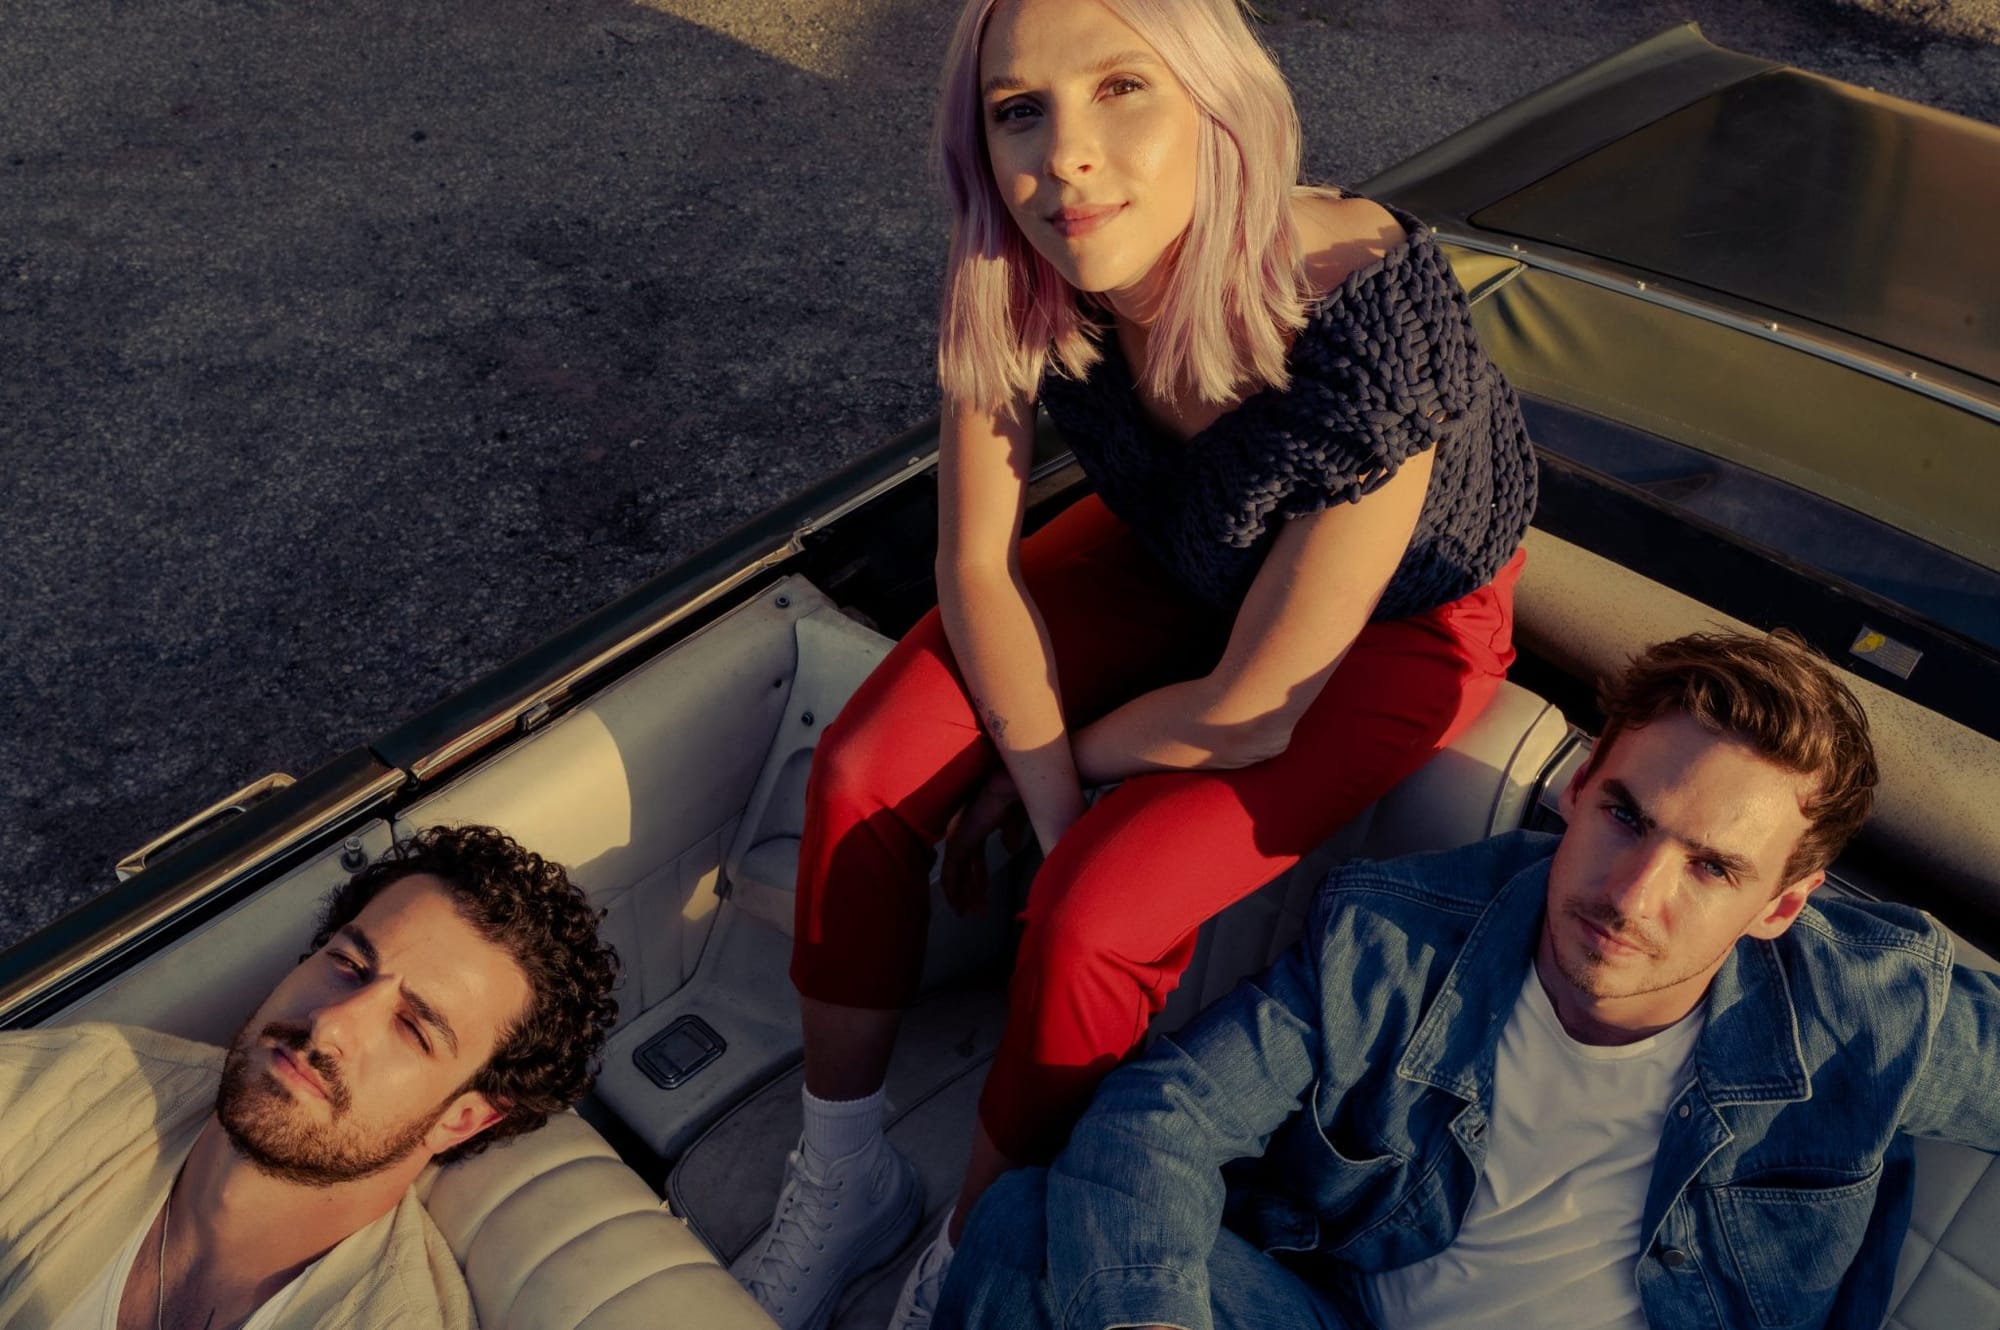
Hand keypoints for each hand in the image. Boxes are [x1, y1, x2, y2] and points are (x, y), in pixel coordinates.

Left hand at [941, 768, 1030, 916]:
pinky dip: (953, 891)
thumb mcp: (1016, 818)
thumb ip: (1012, 831)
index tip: (983, 896)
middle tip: (978, 911)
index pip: (975, 856)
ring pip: (957, 872)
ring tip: (968, 914)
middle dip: (973, 889)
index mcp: (980, 822)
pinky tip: (957, 907)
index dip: (978, 877)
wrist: (1009, 785)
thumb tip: (1010, 848)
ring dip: (963, 894)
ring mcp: (960, 836)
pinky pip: (951, 873)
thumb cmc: (1017, 794)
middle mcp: (967, 830)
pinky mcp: (957, 843)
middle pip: (967, 866)